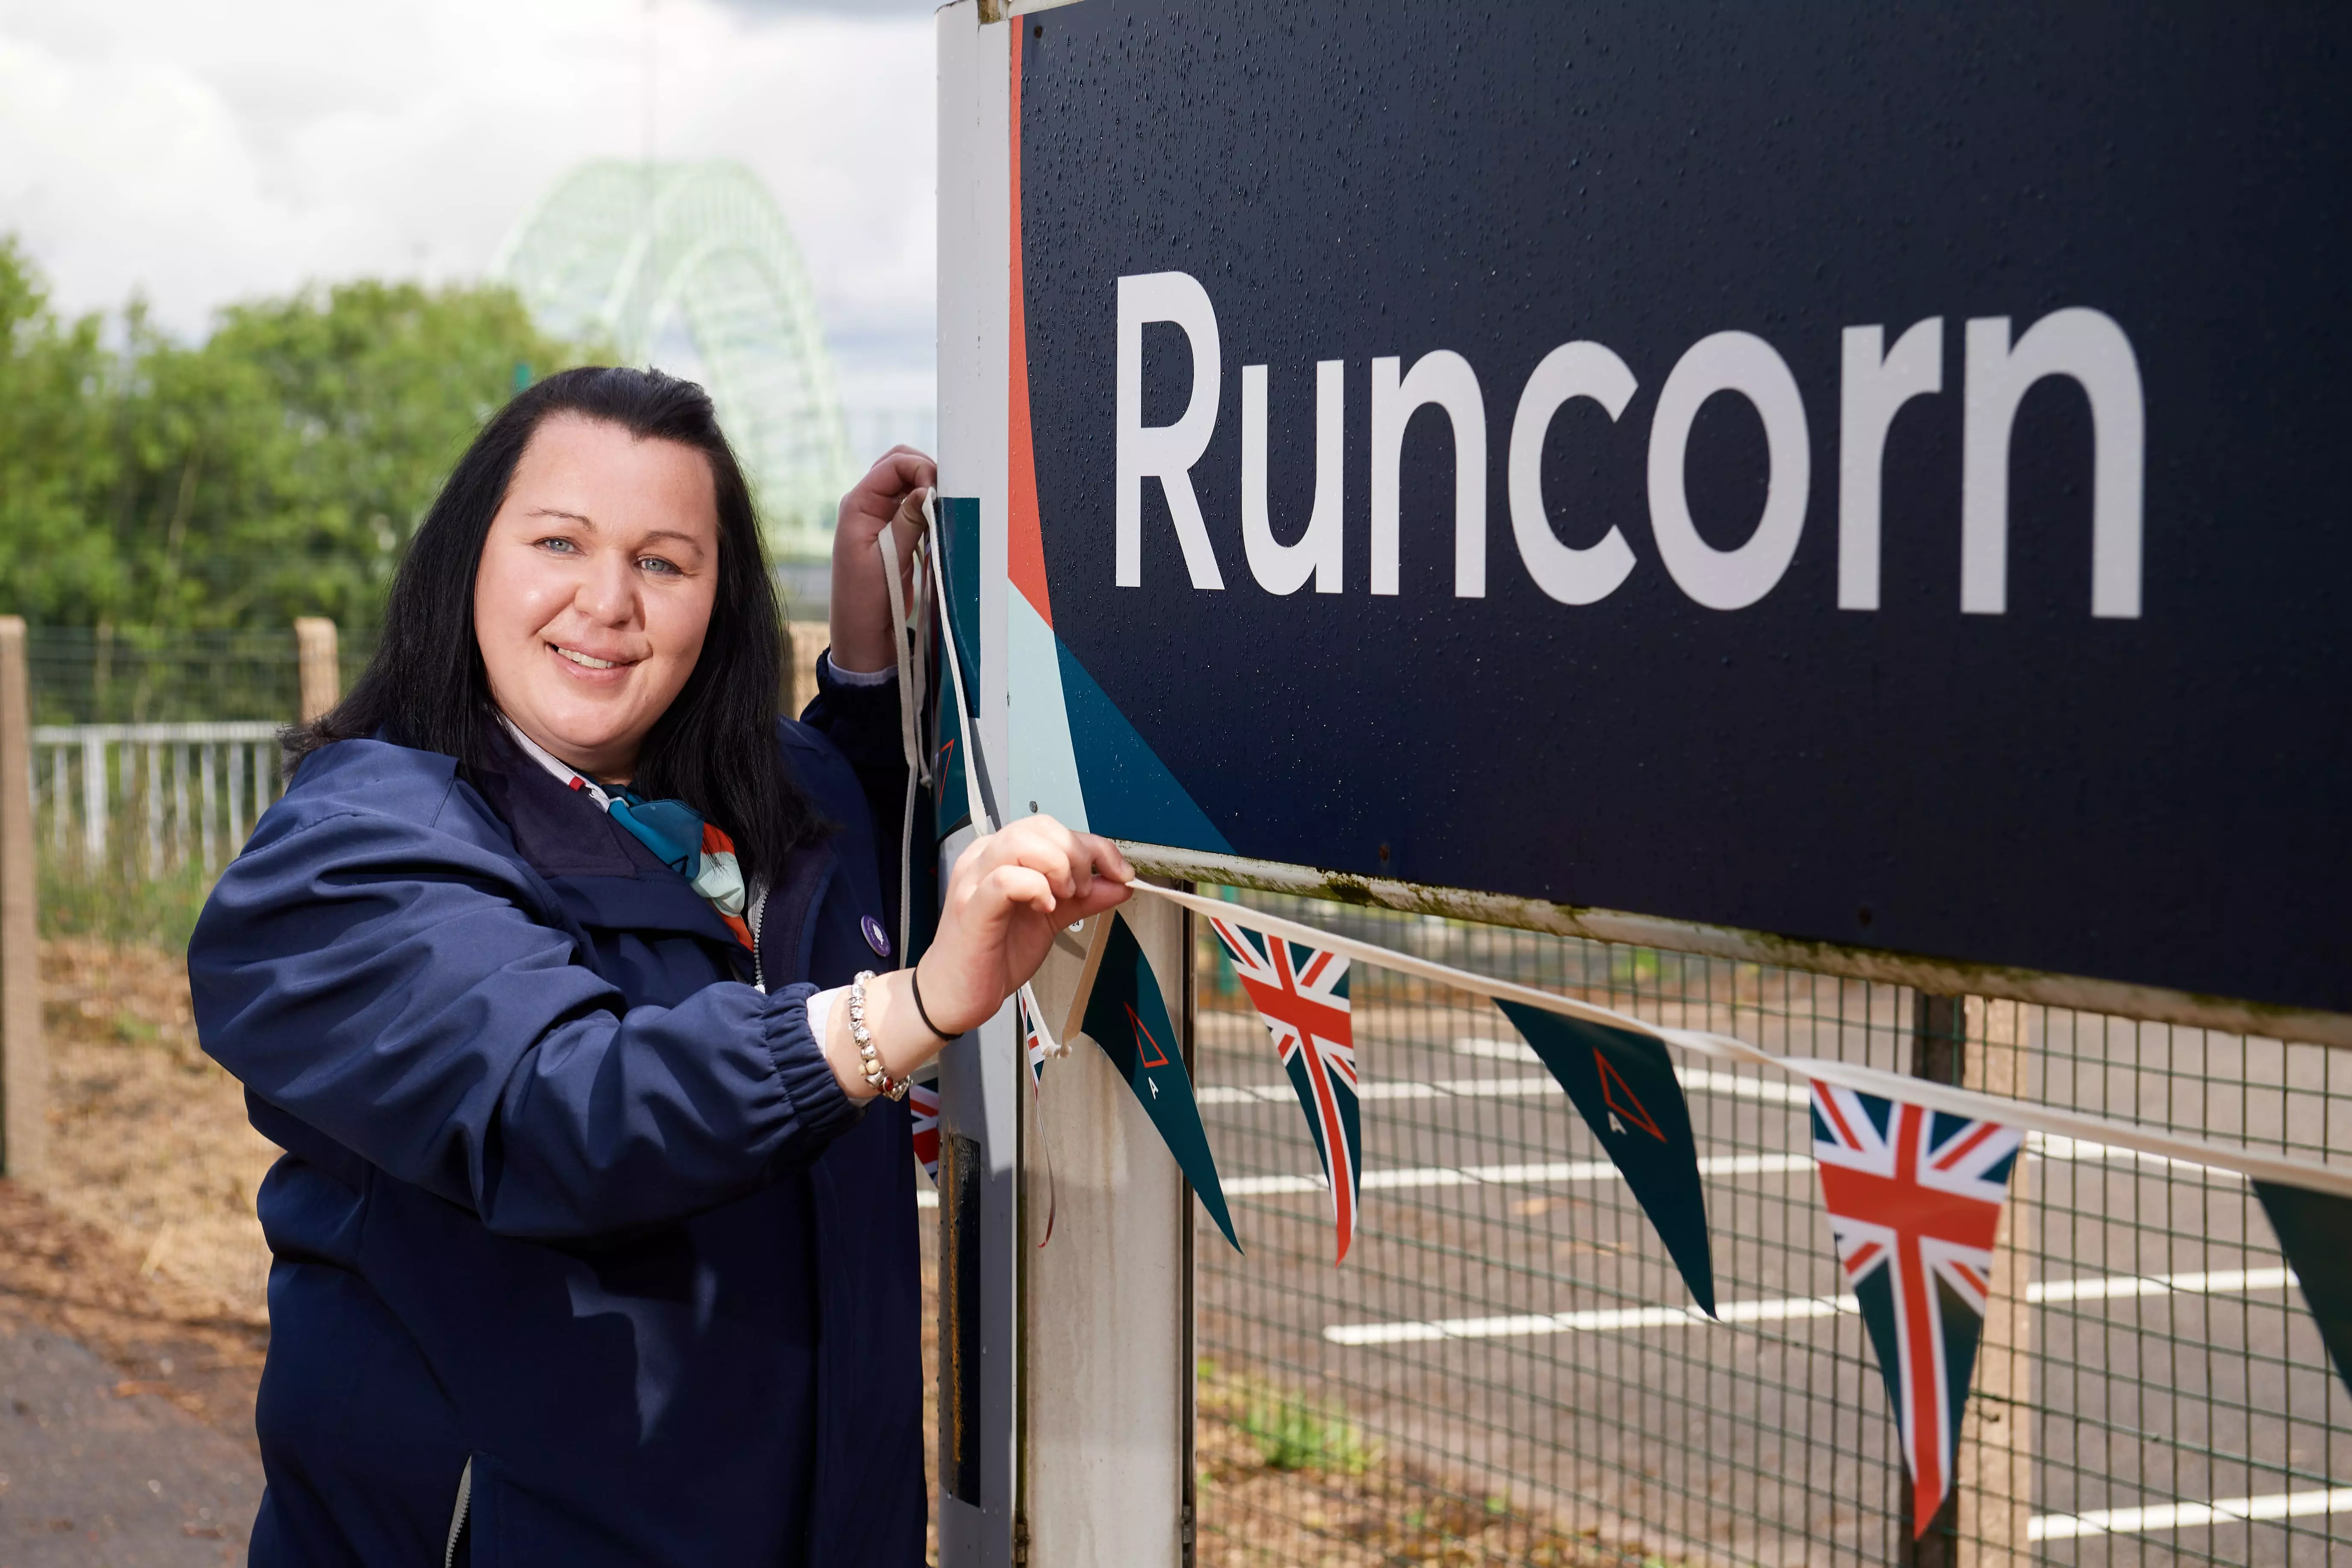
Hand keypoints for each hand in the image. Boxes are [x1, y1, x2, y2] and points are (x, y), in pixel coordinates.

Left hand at [828, 447, 935, 675]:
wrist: (863, 631)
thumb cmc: (866, 600)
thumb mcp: (887, 559)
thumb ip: (907, 521)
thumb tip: (927, 489)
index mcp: (857, 505)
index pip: (893, 464)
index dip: (921, 470)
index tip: (940, 493)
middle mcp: (867, 504)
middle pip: (900, 464)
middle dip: (926, 472)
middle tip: (945, 497)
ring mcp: (880, 517)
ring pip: (909, 482)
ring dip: (929, 490)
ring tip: (943, 512)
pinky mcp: (895, 531)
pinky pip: (914, 505)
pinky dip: (929, 507)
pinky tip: (939, 524)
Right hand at [922, 817, 1134, 1032]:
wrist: (956, 994)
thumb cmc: (994, 954)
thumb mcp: (1050, 919)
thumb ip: (1084, 899)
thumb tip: (1121, 884)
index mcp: (1002, 855)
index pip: (1053, 829)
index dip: (1095, 846)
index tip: (1120, 873)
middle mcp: (985, 859)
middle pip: (1040, 826)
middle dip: (1077, 855)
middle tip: (1083, 890)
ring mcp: (974, 881)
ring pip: (1021, 841)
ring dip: (1057, 866)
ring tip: (1063, 897)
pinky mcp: (970, 908)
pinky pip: (1006, 880)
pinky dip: (1036, 890)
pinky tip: (1043, 909)